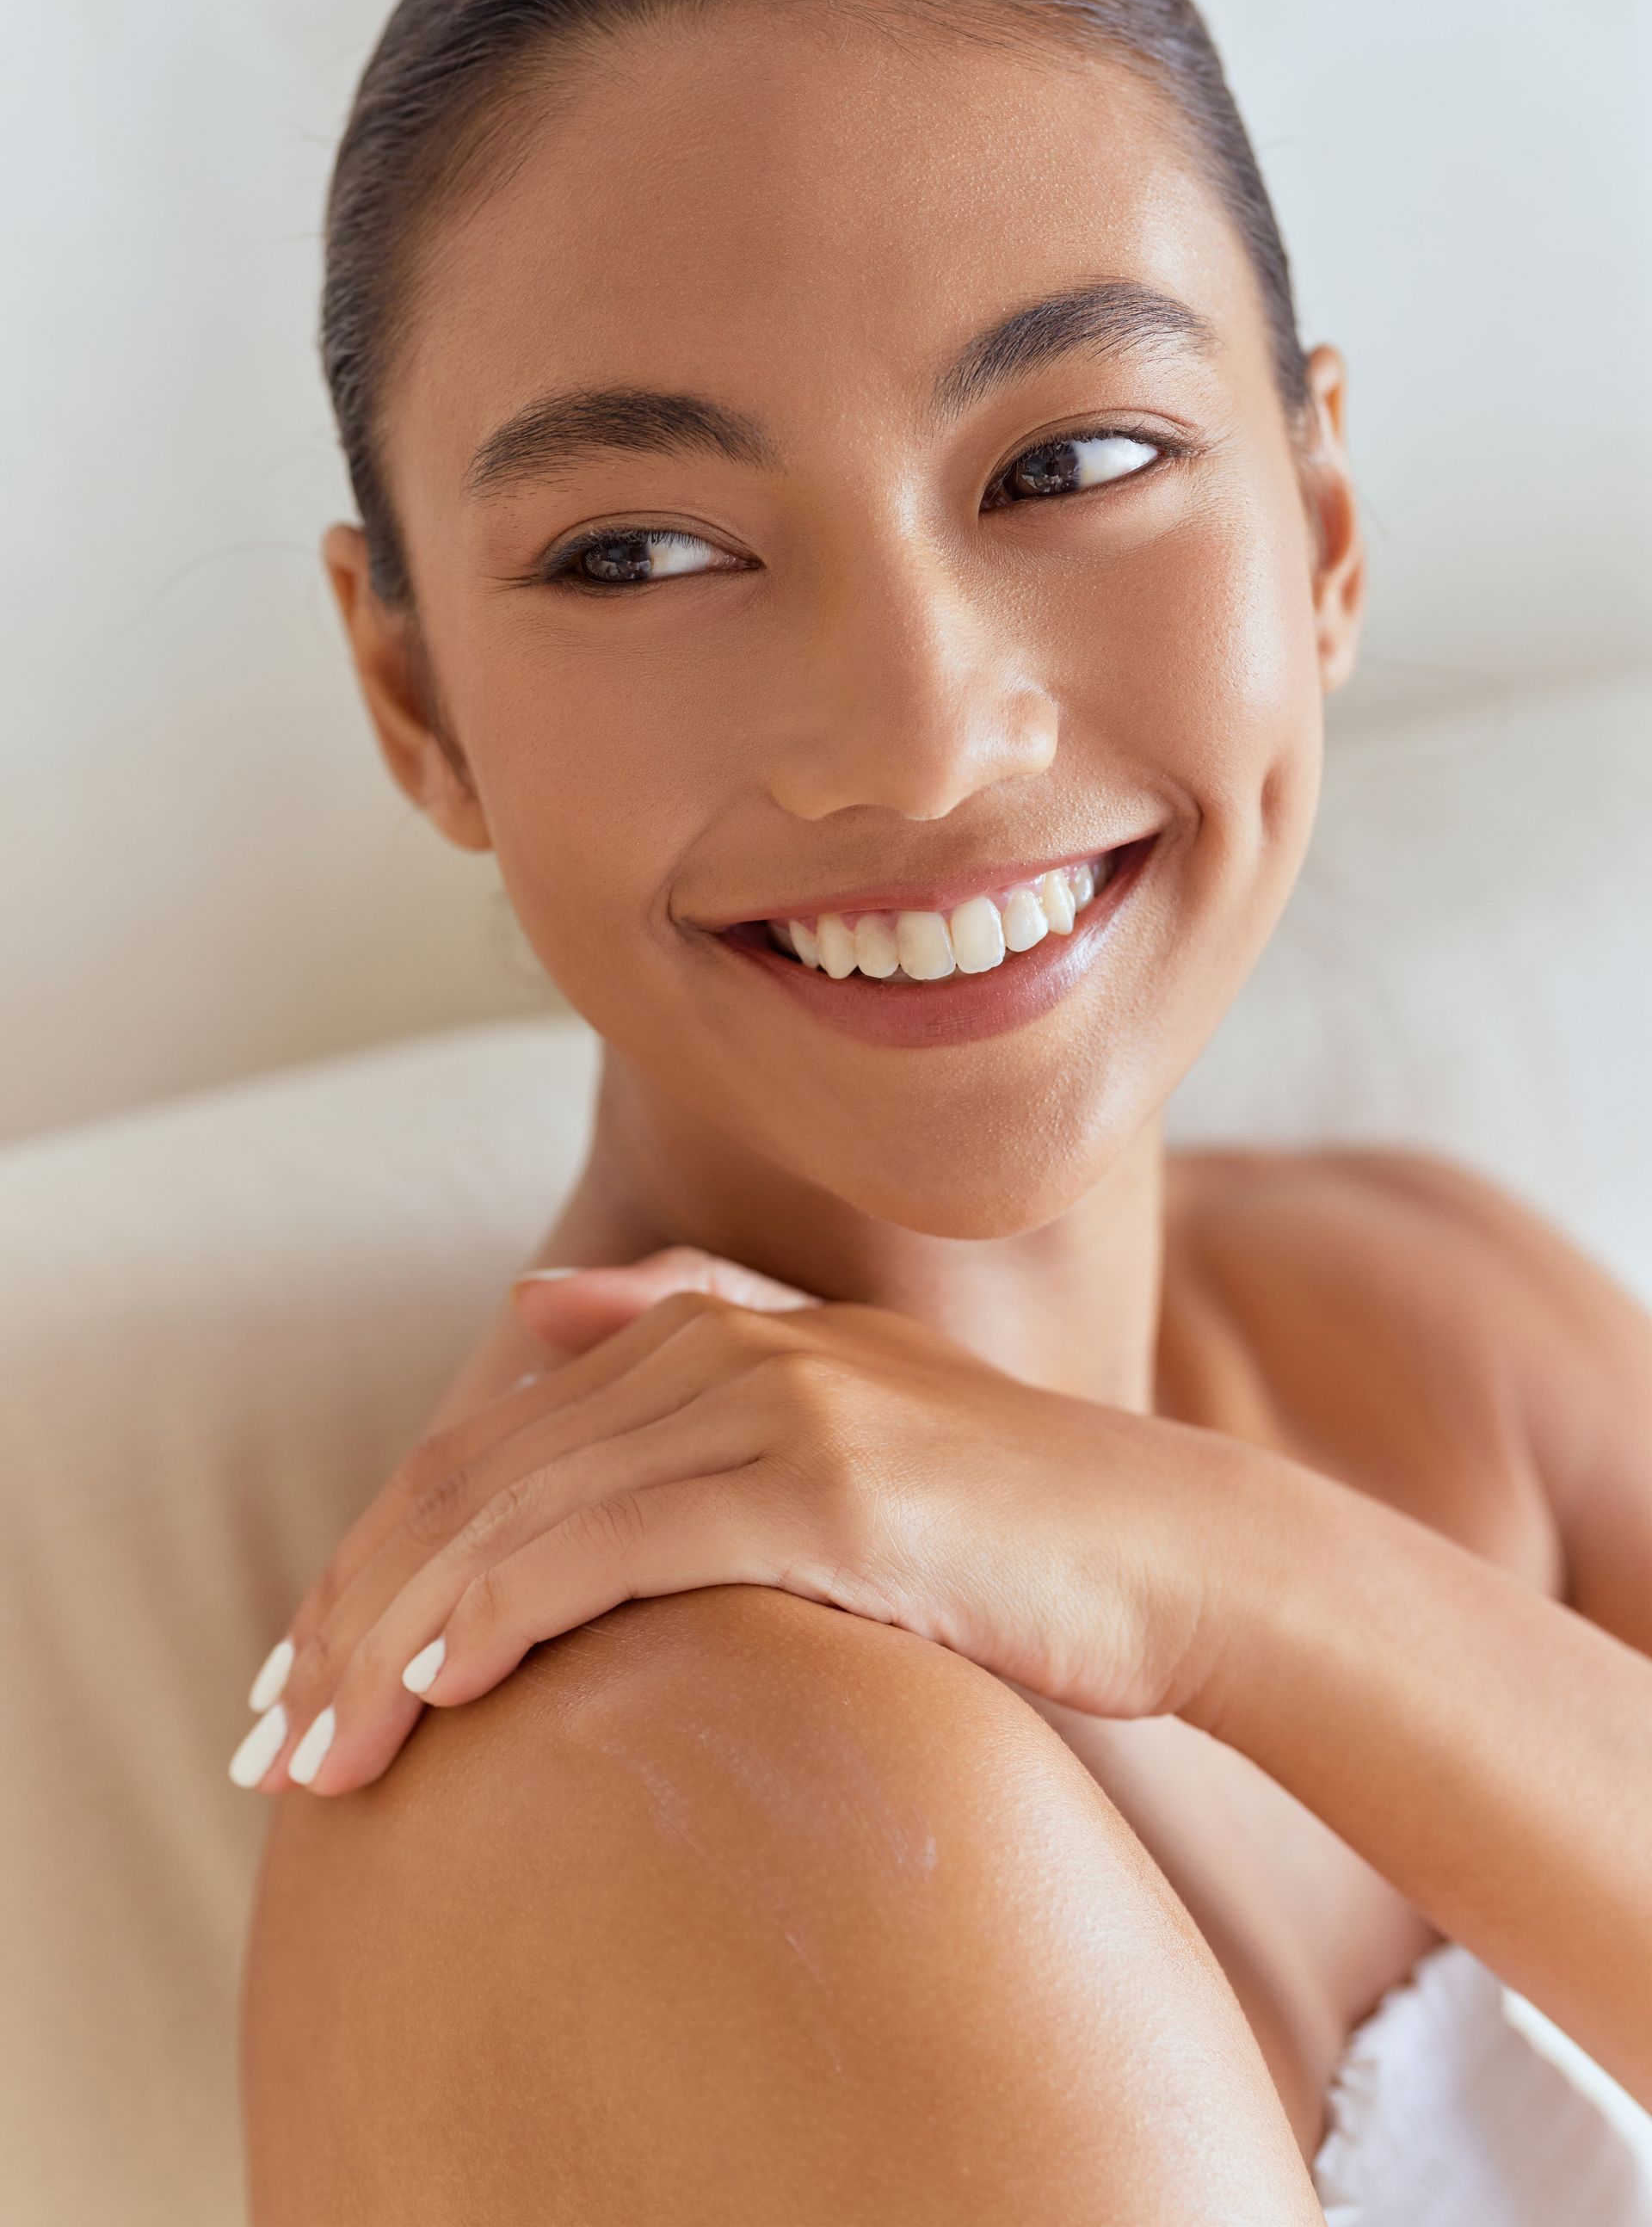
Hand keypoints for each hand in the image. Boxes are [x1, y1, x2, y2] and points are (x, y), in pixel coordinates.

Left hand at [232, 1249, 1259, 1795]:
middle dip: (352, 1613)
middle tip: (270, 1741)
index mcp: (710, 1327)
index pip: (483, 1446)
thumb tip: (532, 1303)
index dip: (373, 1556)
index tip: (300, 1673)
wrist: (1169, 1549)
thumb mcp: (837, 1401)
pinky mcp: (823, 1481)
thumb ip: (689, 1330)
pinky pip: (615, 1545)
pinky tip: (444, 1685)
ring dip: (397, 1639)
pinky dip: (508, 1610)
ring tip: (323, 1756)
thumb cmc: (998, 1511)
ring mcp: (774, 1403)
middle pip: (474, 1478)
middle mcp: (723, 1345)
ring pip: (519, 1516)